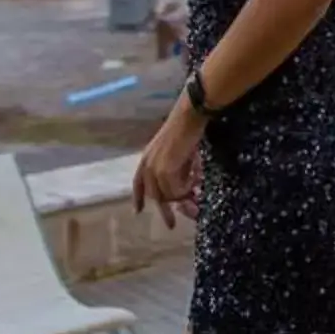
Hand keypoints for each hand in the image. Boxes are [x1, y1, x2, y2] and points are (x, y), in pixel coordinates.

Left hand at [132, 98, 205, 229]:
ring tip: (197, 183)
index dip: (138, 198)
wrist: (188, 117)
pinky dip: (189, 186)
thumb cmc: (185, 130)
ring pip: (167, 195)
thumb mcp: (175, 152)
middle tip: (183, 215)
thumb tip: (186, 190)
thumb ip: (175, 170)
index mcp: (146, 158)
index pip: (138, 183)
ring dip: (184, 193)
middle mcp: (147, 165)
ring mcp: (154, 170)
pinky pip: (177, 191)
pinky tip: (197, 173)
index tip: (137, 212)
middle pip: (155, 195)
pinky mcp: (165, 172)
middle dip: (168, 208)